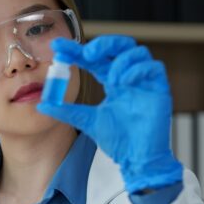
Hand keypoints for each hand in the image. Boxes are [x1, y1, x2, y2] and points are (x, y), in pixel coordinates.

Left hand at [36, 35, 181, 192]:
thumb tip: (43, 104)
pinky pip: (154, 67)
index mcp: (112, 82)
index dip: (77, 50)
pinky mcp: (160, 89)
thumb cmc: (118, 141)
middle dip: (102, 44)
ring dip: (121, 60)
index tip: (58, 45)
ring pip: (137, 52)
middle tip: (86, 53)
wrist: (137, 160)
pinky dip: (137, 70)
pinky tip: (124, 82)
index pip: (95, 59)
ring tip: (111, 78)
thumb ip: (67, 111)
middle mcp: (129, 78)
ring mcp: (145, 82)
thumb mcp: (87, 121)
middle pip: (119, 46)